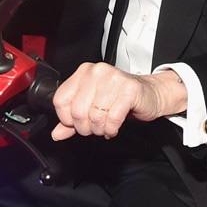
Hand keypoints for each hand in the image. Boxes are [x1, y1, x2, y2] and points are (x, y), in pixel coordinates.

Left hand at [51, 65, 185, 140]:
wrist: (150, 93)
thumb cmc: (119, 98)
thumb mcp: (92, 106)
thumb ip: (71, 120)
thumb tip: (56, 134)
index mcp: (83, 72)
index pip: (60, 100)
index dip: (66, 119)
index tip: (77, 123)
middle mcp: (97, 72)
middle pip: (77, 111)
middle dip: (85, 127)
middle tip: (94, 128)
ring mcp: (114, 78)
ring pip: (95, 116)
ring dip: (100, 129)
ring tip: (106, 126)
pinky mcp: (130, 89)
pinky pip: (112, 118)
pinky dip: (112, 129)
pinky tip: (114, 127)